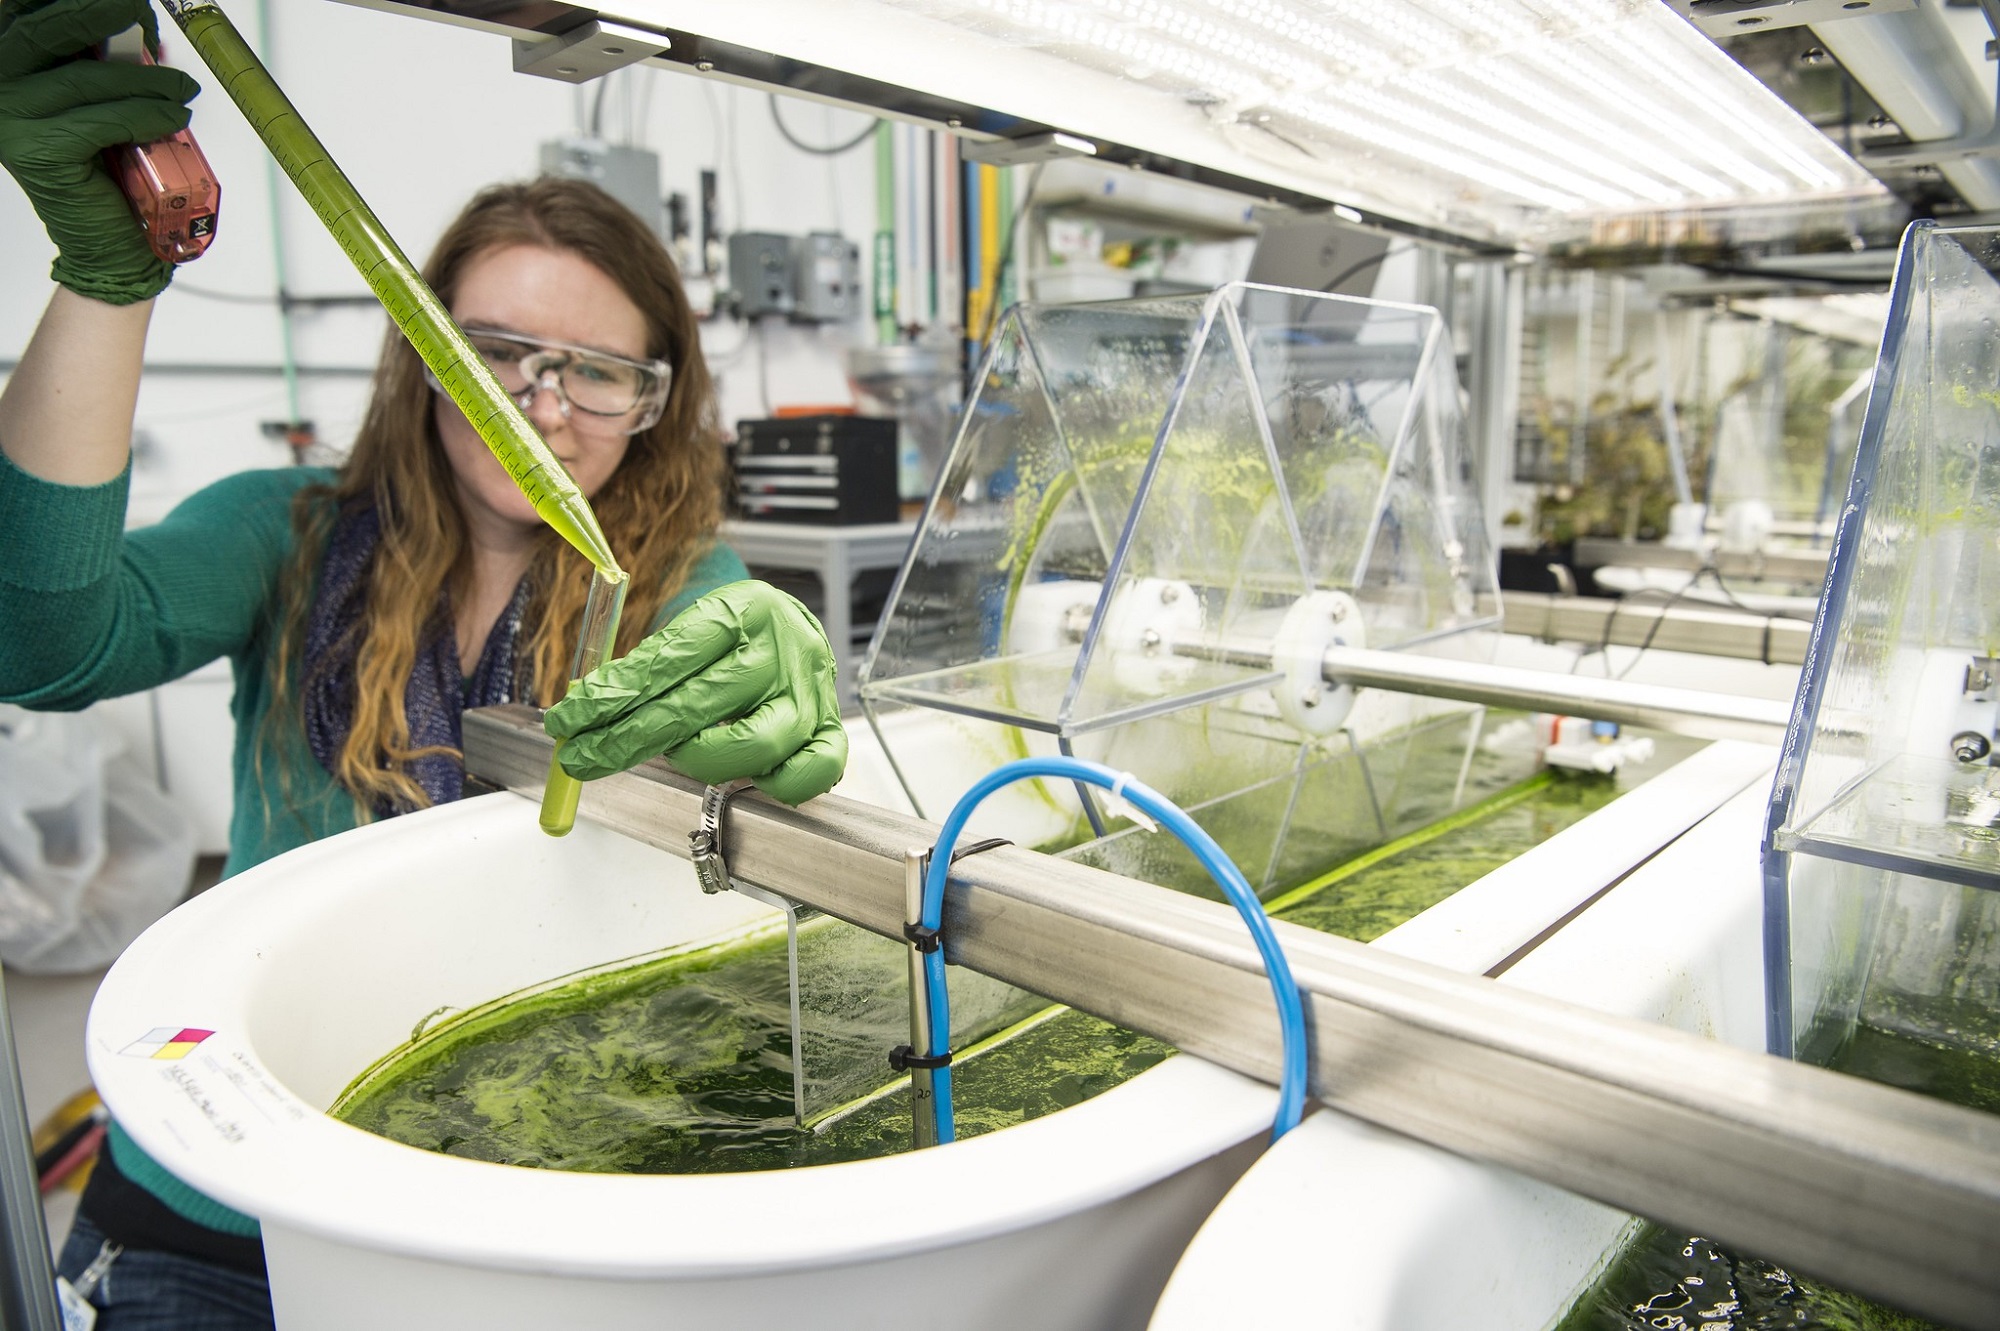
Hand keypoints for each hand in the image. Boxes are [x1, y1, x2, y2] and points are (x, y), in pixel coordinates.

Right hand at [0, 0, 198, 303]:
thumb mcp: (102, 102)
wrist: (109, 244)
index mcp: (9, 67)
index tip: (129, 4)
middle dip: (102, 15)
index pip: (31, 14)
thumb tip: (142, 28)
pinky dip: (148, 115)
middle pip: (46, 29)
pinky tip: (175, 117)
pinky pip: (105, 120)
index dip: (77, 4)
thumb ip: (107, 64)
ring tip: (183, 88)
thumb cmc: (108, 172)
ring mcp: (12, 120)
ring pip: (85, 79)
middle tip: (145, 16)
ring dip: (144, 78)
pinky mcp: (40, 152)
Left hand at [544, 580, 847, 805]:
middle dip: (625, 739)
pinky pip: (805, 776)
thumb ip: (646, 666)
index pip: (666, 660)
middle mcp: (783, 651)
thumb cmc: (734, 635)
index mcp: (744, 610)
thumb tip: (586, 710)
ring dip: (697, 758)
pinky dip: (769, 783)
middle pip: (695, 706)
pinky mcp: (828, 731)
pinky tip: (738, 771)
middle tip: (583, 757)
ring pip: (752, 747)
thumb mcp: (691, 628)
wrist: (794, 631)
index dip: (610, 697)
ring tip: (676, 751)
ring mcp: (810, 695)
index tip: (570, 720)